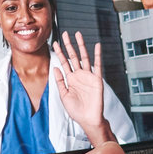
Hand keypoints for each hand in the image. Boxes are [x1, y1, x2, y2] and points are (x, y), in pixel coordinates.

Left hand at [52, 31, 114, 145]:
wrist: (88, 119)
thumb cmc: (76, 110)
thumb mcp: (63, 96)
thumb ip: (59, 82)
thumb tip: (54, 68)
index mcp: (70, 79)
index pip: (64, 62)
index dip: (59, 53)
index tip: (54, 43)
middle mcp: (79, 75)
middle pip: (73, 56)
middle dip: (69, 45)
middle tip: (65, 34)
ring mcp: (88, 76)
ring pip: (84, 57)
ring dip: (81, 46)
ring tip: (78, 35)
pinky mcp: (97, 79)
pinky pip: (98, 65)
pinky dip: (98, 55)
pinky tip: (97, 46)